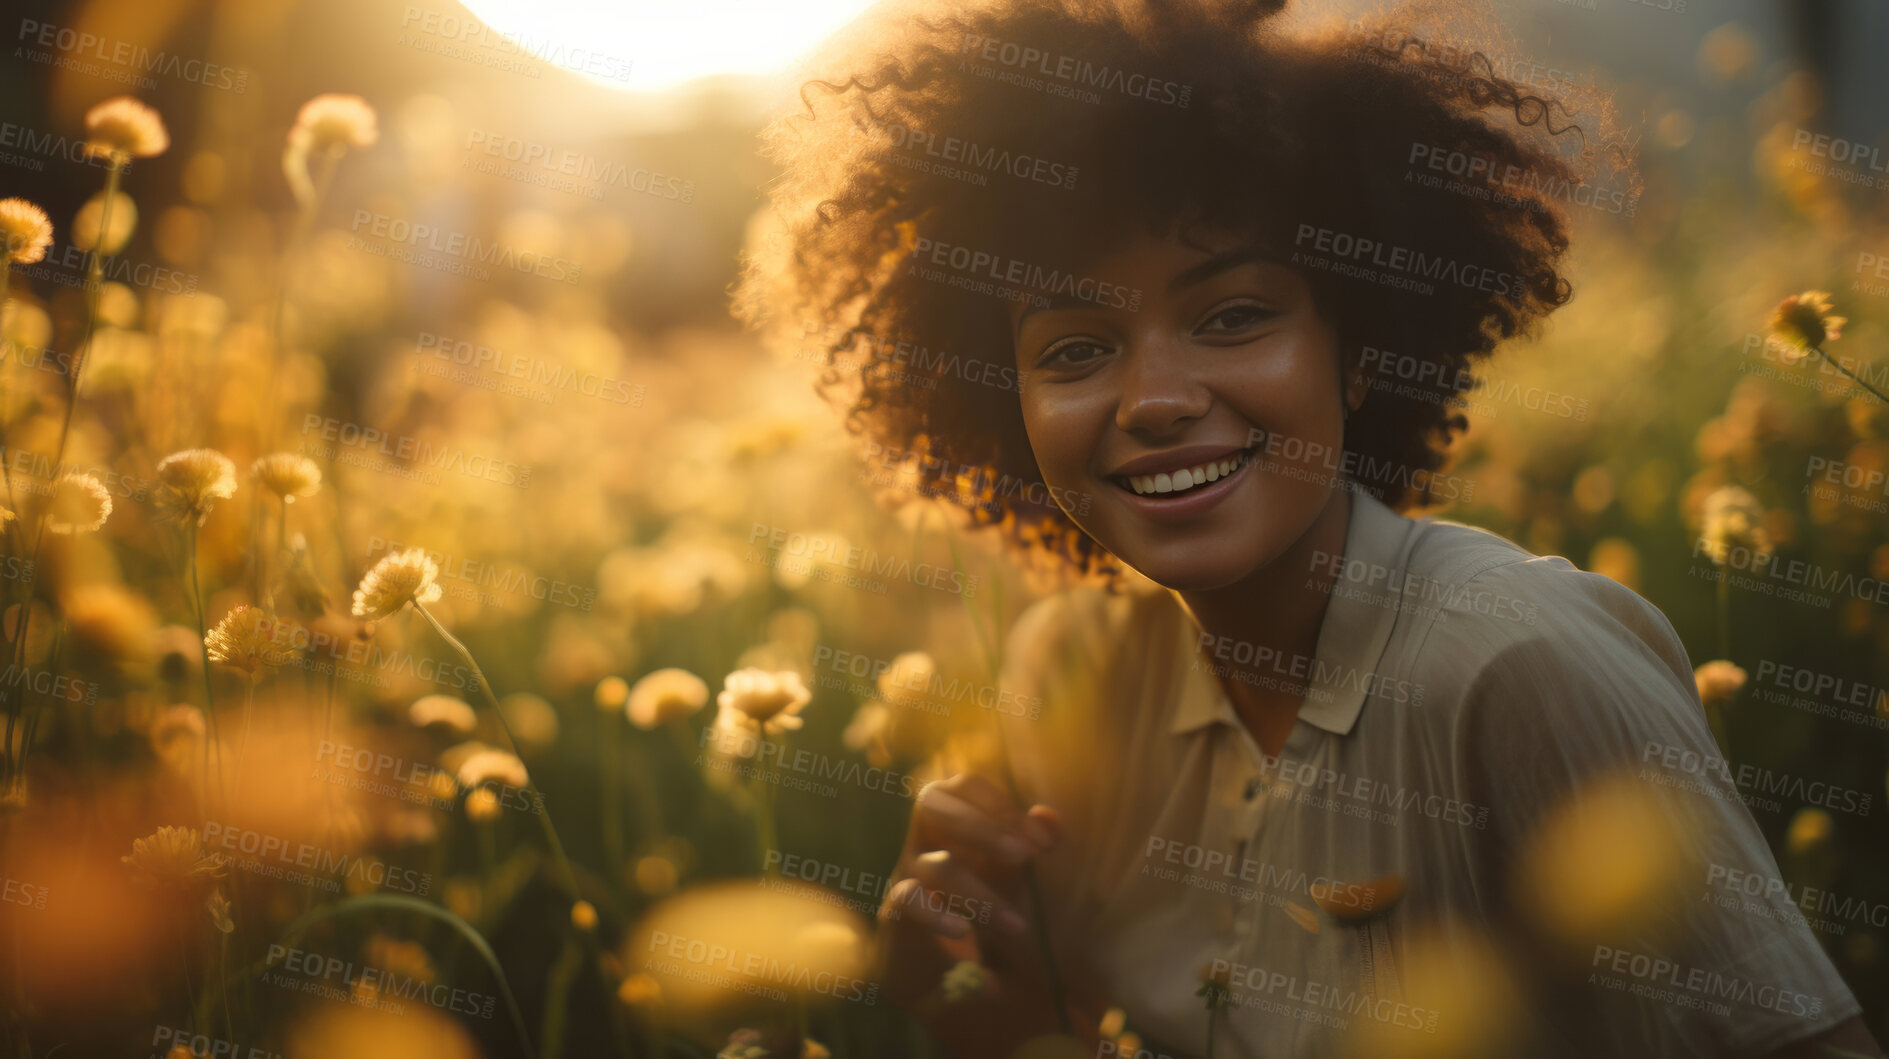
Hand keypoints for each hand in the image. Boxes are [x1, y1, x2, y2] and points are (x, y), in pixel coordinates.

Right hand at [874, 773, 1097, 1054]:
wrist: (958, 984)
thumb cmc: (990, 918)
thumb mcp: (1020, 881)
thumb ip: (1033, 845)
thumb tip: (1048, 817)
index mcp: (953, 823)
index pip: (962, 786)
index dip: (998, 802)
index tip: (1040, 841)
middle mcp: (923, 842)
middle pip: (932, 802)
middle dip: (981, 827)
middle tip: (1025, 857)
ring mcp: (905, 876)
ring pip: (937, 867)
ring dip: (983, 895)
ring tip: (1018, 927)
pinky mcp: (894, 916)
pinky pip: (908, 901)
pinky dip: (937, 915)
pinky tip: (963, 933)